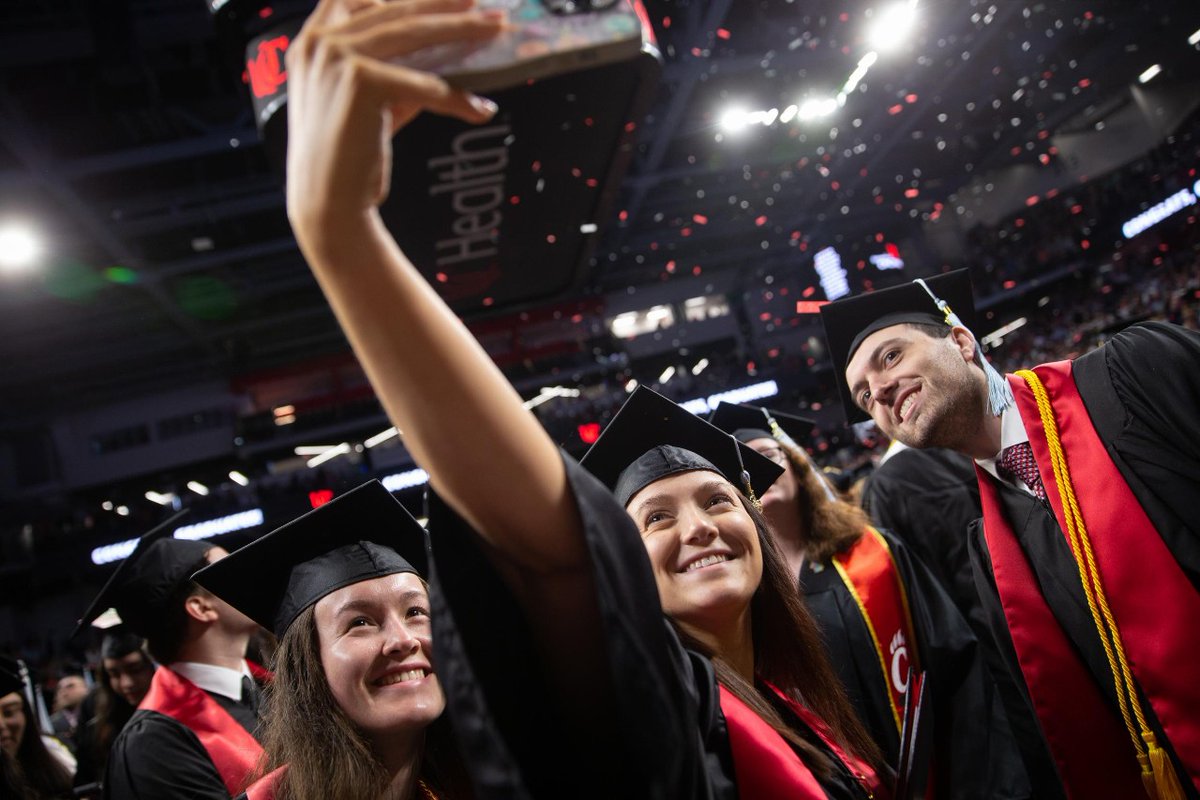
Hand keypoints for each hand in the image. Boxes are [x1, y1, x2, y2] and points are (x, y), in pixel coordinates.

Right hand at [284, 0, 503, 234]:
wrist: (329, 200)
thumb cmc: (349, 155)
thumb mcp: (371, 103)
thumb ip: (396, 74)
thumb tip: (447, 65)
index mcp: (314, 40)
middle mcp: (321, 41)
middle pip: (397, 11)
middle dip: (447, 5)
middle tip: (486, 5)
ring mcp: (337, 57)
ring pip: (414, 34)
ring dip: (462, 30)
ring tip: (495, 30)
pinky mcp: (361, 81)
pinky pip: (424, 85)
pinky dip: (455, 98)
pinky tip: (479, 107)